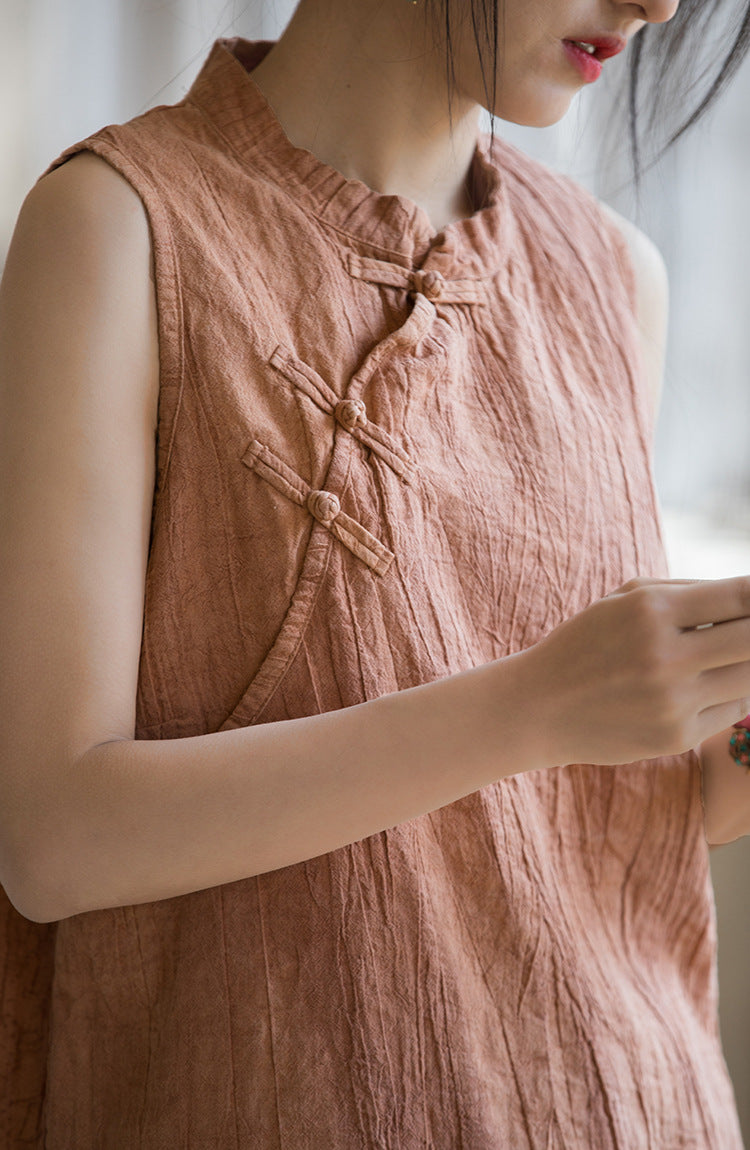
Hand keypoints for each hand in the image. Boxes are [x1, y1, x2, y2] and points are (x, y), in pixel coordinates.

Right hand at [518, 575, 749, 766]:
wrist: (540, 706)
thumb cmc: (589, 642)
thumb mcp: (626, 598)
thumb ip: (691, 591)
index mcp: (651, 610)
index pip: (741, 594)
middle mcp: (665, 656)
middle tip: (746, 633)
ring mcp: (673, 701)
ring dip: (744, 664)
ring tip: (716, 658)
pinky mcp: (676, 737)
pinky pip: (732, 710)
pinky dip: (728, 694)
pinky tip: (699, 688)